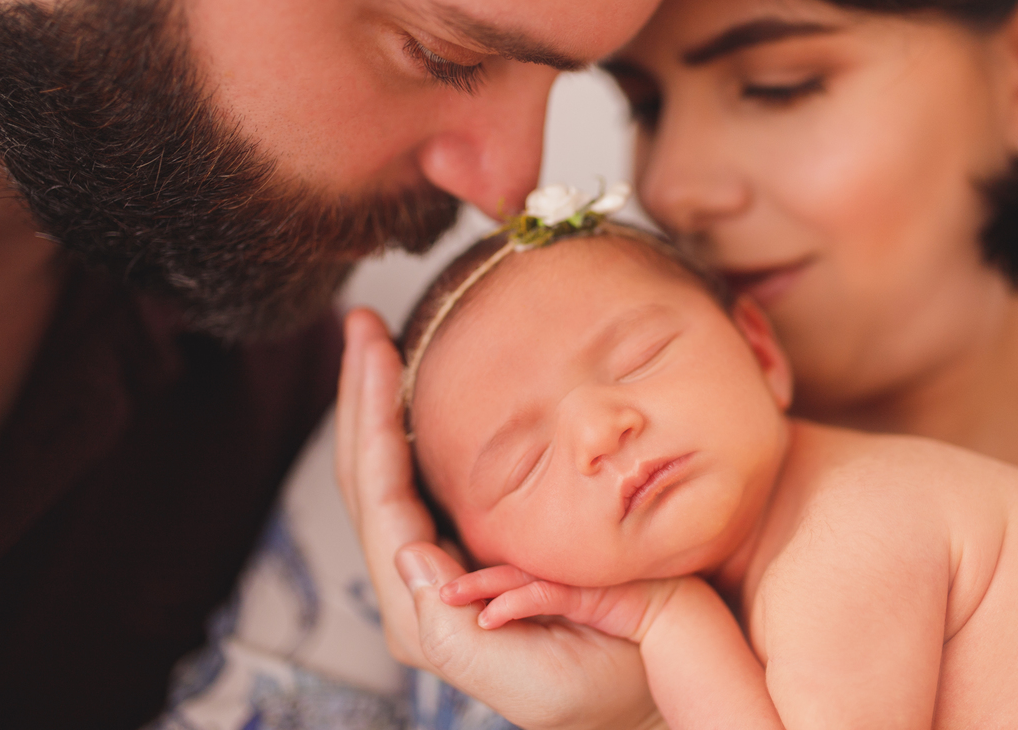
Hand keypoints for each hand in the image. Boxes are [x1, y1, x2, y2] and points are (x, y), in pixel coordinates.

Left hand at [335, 308, 662, 729]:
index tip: (370, 347)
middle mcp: (422, 588)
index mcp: (428, 615)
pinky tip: (412, 394)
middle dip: (361, 397)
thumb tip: (408, 557)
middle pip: (369, 477)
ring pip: (390, 476)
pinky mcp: (474, 553)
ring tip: (374, 344)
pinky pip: (423, 483)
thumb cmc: (612, 690)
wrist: (656, 699)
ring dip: (377, 407)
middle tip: (362, 325)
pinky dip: (410, 429)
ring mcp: (444, 568)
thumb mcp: (540, 682)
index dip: (369, 417)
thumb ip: (463, 633)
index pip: (378, 499)